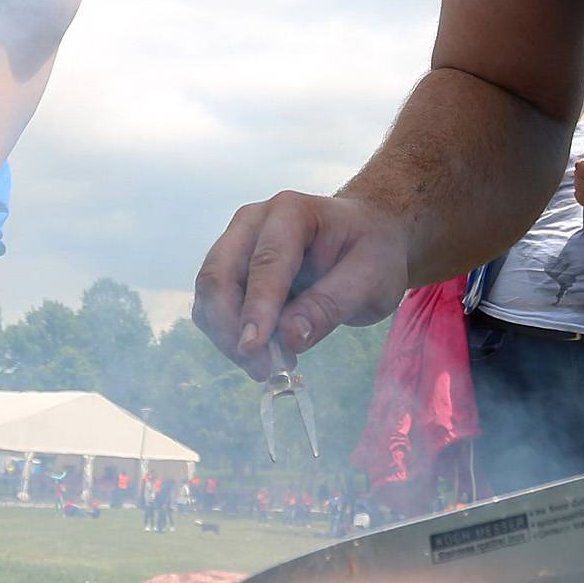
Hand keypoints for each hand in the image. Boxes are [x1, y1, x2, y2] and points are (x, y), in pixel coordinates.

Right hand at [193, 191, 410, 380]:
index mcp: (291, 212)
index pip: (265, 262)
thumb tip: (288, 338)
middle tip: (261, 369)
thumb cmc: (373, 253)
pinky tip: (263, 352)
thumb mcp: (370, 281)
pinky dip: (228, 332)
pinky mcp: (231, 266)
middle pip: (219, 273)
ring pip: (210, 291)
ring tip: (267, 366)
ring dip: (226, 334)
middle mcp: (252, 221)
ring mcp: (237, 241)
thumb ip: (329, 306)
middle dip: (230, 326)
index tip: (253, 349)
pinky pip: (214, 303)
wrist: (368, 236)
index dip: (257, 307)